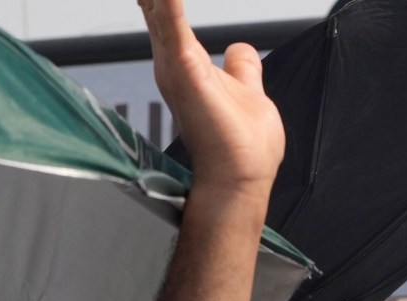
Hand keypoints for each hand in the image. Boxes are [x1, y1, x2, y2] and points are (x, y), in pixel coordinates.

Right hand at [140, 0, 285, 190]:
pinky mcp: (184, 67)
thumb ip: (242, 69)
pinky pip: (172, 21)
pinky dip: (168, 4)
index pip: (170, 20)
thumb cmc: (245, 147)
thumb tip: (240, 49)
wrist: (240, 177)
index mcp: (189, 66)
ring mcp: (177, 65)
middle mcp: (175, 64)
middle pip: (158, 11)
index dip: (166, 2)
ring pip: (161, 11)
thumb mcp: (247, 90)